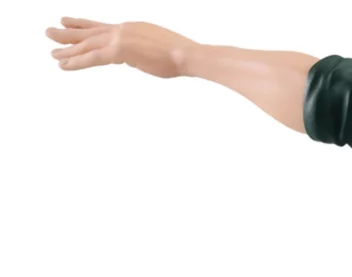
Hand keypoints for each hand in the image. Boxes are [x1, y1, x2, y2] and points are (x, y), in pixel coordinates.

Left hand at [46, 17, 194, 77]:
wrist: (188, 54)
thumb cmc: (181, 57)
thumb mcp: (158, 49)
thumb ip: (142, 52)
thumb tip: (134, 59)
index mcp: (132, 28)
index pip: (103, 26)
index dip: (83, 25)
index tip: (68, 22)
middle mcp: (123, 29)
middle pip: (90, 31)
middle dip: (69, 33)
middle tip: (50, 32)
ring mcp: (120, 38)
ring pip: (87, 43)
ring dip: (67, 48)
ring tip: (52, 52)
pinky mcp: (119, 51)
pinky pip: (92, 57)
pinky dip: (77, 62)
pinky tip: (63, 65)